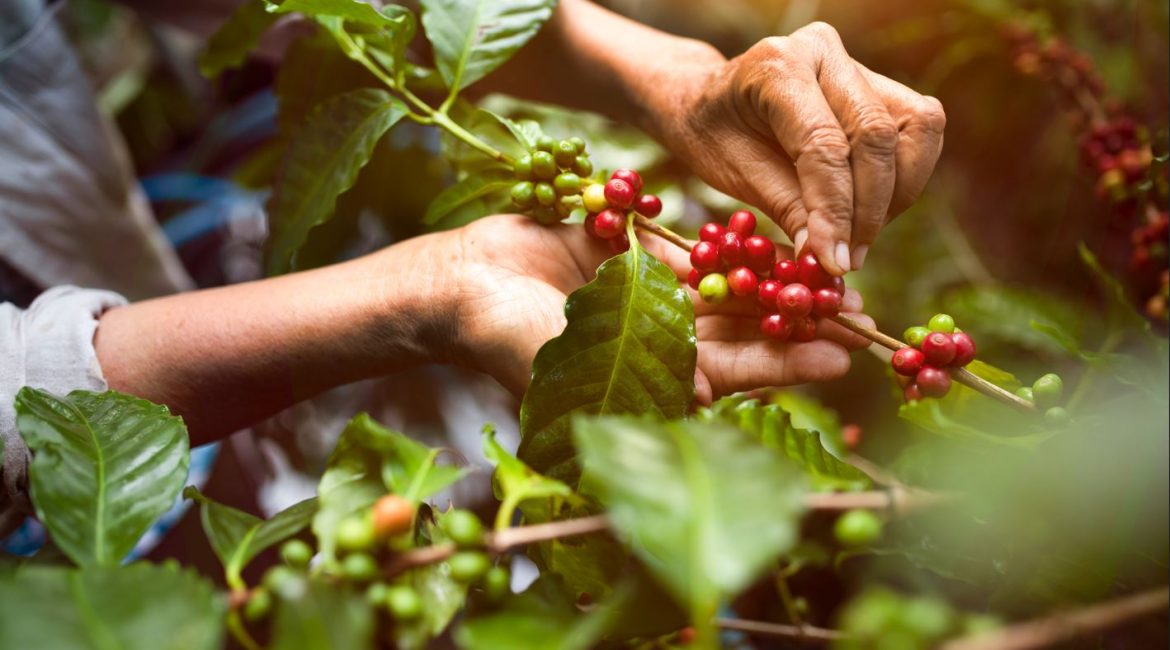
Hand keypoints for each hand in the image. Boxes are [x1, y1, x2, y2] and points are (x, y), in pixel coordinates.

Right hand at [444, 215, 873, 401]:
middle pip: (742, 332)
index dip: (786, 366)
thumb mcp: (567, 363)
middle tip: (859, 313)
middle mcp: (657, 341)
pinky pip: (692, 251)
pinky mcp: (633, 257)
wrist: (458, 283)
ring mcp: (647, 297)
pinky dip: (730, 245)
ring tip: (831, 272)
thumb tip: (707, 397)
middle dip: (797, 324)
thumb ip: (635, 376)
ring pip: (725, 289)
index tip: (840, 356)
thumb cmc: (500, 336)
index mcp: (649, 378)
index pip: (731, 374)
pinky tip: (776, 237)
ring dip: (775, 282)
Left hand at [649, 22, 945, 274]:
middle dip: (869, 210)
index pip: (823, 145)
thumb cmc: (713, 136)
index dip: (835, 210)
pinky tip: (867, 212)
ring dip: (896, 196)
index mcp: (777, 66)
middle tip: (847, 259)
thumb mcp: (733, 174)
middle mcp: (823, 52)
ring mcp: (857, 64)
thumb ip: (786, 208)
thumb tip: (830, 259)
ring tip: (857, 238)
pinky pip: (917, 132)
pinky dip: (902, 180)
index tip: (834, 262)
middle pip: (876, 135)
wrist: (707, 102)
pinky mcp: (881, 84)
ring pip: (915, 129)